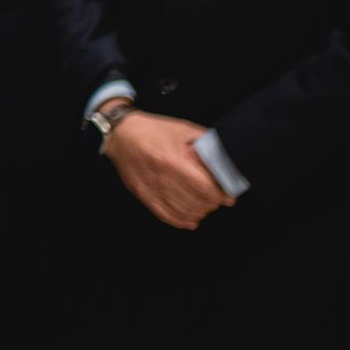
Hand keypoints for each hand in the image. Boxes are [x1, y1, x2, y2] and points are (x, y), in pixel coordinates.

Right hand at [102, 111, 234, 229]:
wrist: (122, 135)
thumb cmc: (153, 130)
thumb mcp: (183, 129)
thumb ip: (206, 142)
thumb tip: (226, 158)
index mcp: (173, 160)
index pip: (205, 188)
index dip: (221, 195)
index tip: (228, 195)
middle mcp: (162, 177)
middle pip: (197, 202)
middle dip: (212, 203)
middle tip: (218, 199)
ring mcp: (152, 189)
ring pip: (184, 212)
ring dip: (199, 212)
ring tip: (205, 206)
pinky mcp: (144, 196)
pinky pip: (167, 215)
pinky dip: (182, 221)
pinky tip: (191, 219)